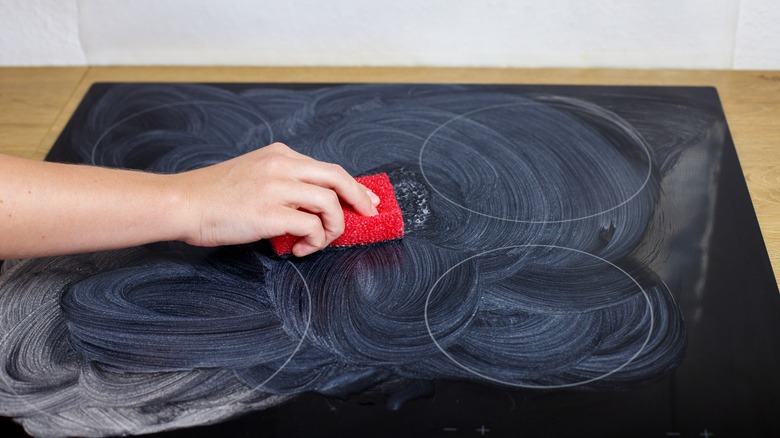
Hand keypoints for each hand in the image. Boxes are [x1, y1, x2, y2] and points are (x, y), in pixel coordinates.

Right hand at [173, 143, 379, 256]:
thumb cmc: (214, 196)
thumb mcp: (254, 174)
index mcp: (279, 154)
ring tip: (319, 241)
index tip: (366, 200)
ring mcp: (275, 187)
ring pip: (329, 202)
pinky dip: (315, 240)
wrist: (182, 203)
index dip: (352, 186)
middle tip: (368, 216)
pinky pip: (311, 226)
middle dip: (359, 198)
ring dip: (333, 227)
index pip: (327, 168)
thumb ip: (283, 182)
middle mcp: (281, 165)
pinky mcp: (268, 212)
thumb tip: (314, 206)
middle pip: (337, 177)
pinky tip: (301, 249)